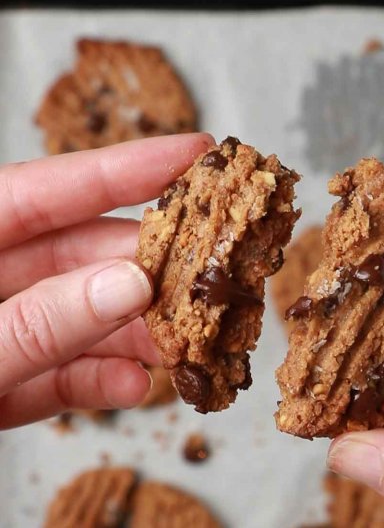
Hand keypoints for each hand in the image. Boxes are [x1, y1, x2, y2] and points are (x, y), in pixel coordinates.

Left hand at [0, 133, 212, 428]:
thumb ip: (35, 321)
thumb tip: (129, 285)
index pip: (61, 187)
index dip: (136, 167)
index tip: (198, 153)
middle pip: (88, 255)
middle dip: (153, 267)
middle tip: (207, 275)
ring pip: (86, 315)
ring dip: (137, 333)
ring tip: (182, 343)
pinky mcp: (1, 377)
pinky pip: (60, 371)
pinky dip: (97, 381)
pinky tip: (133, 386)